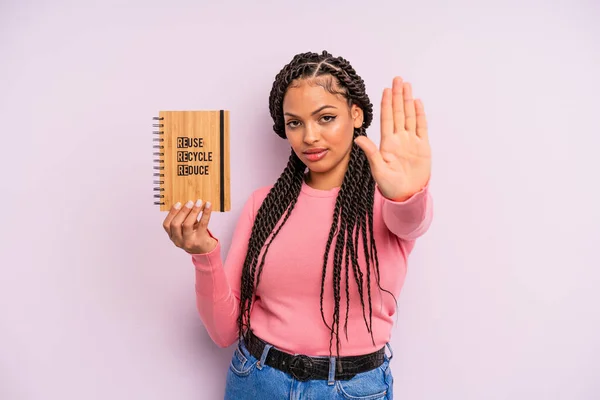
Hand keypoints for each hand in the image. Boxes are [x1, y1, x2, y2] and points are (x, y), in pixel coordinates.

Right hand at [162, 199, 216, 254]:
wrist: (205, 251)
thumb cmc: (194, 236)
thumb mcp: (184, 230)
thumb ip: (182, 219)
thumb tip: (186, 202)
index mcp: (172, 236)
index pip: (167, 225)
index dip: (171, 213)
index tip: (178, 203)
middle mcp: (179, 241)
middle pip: (176, 224)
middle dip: (182, 211)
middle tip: (190, 202)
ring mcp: (188, 242)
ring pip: (187, 225)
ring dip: (193, 211)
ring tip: (198, 203)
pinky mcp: (200, 240)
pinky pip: (202, 224)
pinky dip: (206, 213)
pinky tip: (208, 206)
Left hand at [355, 76, 431, 201]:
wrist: (407, 195)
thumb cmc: (390, 186)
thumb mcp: (378, 169)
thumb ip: (371, 153)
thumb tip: (358, 139)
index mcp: (387, 143)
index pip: (387, 119)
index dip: (387, 104)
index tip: (386, 89)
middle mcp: (399, 139)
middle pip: (398, 113)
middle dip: (398, 96)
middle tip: (398, 79)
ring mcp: (411, 141)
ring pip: (409, 116)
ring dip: (408, 101)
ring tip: (407, 86)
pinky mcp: (422, 146)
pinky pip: (421, 127)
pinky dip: (419, 115)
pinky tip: (417, 103)